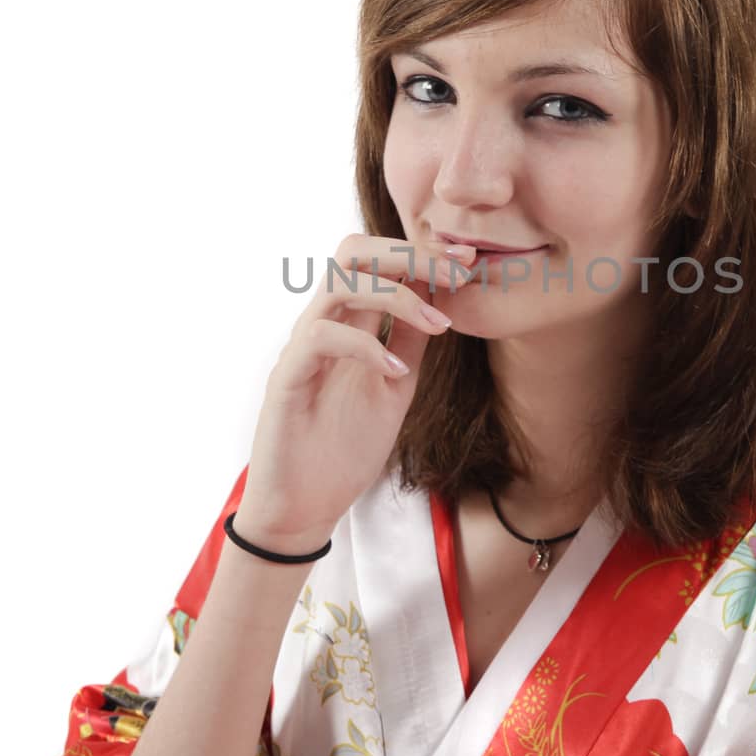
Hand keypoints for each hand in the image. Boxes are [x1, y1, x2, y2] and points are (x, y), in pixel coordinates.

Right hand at [233, 233, 473, 551]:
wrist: (306, 505)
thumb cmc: (345, 447)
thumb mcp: (395, 387)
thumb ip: (411, 343)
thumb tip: (444, 301)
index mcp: (349, 322)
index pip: (381, 262)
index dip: (425, 252)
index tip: (468, 259)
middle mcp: (323, 323)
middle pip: (354, 250)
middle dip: (410, 253)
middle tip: (457, 274)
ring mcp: (301, 347)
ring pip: (338, 282)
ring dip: (396, 294)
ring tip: (437, 324)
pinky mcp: (287, 378)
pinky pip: (321, 338)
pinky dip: (365, 346)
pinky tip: (395, 371)